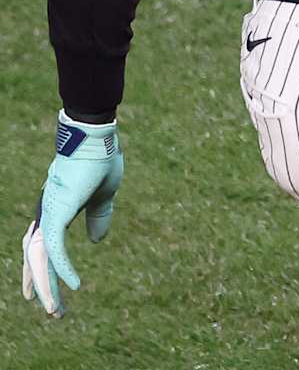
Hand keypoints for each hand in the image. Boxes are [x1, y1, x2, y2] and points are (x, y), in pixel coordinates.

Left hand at [22, 113, 123, 317]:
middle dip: (42, 288)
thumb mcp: (104, 195)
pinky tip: (74, 285)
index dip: (43, 273)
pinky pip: (57, 250)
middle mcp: (47, 216)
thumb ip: (99, 217)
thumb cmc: (100, 160)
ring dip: (48, 287)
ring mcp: (50, 215)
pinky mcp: (57, 214)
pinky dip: (62, 270)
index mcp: (56, 212)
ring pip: (42, 260)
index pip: (44, 249)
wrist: (96, 138)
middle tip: (53, 314)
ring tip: (55, 311)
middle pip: (38, 260)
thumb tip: (96, 241)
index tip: (43, 296)